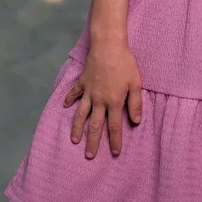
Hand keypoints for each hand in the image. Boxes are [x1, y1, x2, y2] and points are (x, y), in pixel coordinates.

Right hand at [63, 41, 143, 157]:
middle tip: (89, 156)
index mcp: (114, 102)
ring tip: (74, 140)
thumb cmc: (125, 63)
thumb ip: (135, 103)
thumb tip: (136, 122)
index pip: (114, 126)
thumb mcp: (136, 83)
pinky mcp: (82, 82)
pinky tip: (65, 107)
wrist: (108, 45)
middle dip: (93, 142)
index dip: (115, 140)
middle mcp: (99, 100)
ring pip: (81, 114)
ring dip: (77, 128)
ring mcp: (88, 92)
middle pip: (95, 125)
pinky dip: (69, 100)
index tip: (115, 152)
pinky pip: (74, 94)